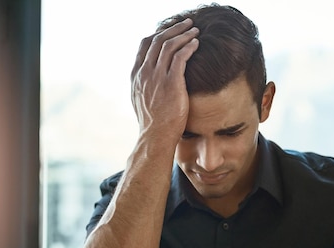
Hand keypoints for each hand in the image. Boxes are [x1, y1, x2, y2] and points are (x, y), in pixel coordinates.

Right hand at [130, 19, 199, 143]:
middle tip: (186, 24)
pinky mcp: (171, 83)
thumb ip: (145, 87)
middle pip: (157, 40)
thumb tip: (151, 82)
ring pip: (169, 45)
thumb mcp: (141, 102)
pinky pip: (180, 56)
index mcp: (136, 76)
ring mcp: (156, 77)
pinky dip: (189, 46)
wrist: (155, 137)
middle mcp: (144, 73)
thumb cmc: (153, 124)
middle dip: (173, 29)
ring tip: (195, 31)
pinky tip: (197, 44)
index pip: (144, 45)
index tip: (171, 31)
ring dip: (183, 34)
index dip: (158, 34)